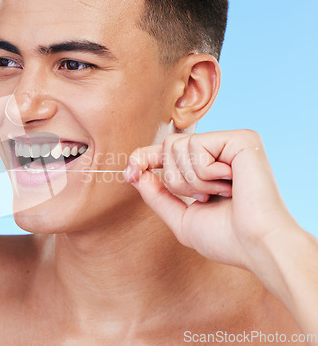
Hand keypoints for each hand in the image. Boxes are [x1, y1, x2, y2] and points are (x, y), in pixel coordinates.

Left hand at [124, 130, 298, 270]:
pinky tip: (229, 184)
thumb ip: (157, 194)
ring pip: (177, 146)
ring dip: (191, 180)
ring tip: (218, 193)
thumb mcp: (180, 217)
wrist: (256, 247)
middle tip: (203, 197)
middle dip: (175, 180)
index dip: (144, 157)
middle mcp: (220, 150)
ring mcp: (231, 142)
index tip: (129, 171)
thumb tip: (135, 172)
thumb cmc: (225, 238)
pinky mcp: (241, 139)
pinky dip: (204, 173)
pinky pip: (196, 146)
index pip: (167, 151)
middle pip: (168, 146)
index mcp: (208, 166)